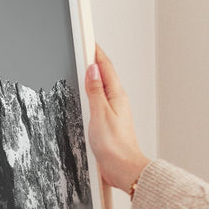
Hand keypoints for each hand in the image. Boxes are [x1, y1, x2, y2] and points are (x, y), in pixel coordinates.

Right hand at [85, 44, 150, 191]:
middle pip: (105, 75)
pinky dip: (93, 92)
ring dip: (94, 76)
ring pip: (103, 87)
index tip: (88, 40)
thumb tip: (92, 70)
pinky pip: (100, 100)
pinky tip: (89, 95)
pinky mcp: (109, 122)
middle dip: (95, 60)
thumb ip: (95, 91)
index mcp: (116, 96)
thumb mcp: (100, 114)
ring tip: (86, 65)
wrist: (124, 169)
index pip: (105, 67)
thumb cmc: (115, 146)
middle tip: (85, 47)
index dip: (96, 52)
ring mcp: (114, 111)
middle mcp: (117, 101)